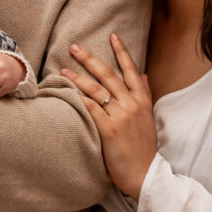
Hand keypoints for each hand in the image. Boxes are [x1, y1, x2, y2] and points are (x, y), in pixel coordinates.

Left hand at [61, 33, 156, 199]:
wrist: (146, 175)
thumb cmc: (144, 149)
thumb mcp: (148, 119)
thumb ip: (145, 94)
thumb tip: (142, 74)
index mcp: (142, 101)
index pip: (131, 70)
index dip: (122, 52)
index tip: (112, 36)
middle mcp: (132, 105)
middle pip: (109, 75)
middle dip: (90, 59)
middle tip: (74, 47)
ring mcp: (121, 117)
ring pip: (97, 90)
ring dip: (78, 78)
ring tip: (63, 69)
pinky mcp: (110, 130)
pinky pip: (92, 109)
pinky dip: (79, 99)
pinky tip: (67, 92)